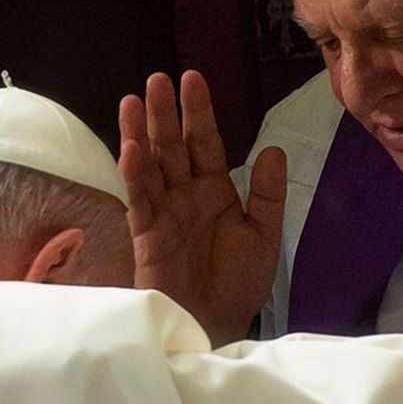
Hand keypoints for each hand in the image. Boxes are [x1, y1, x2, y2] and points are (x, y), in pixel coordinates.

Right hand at [119, 70, 286, 344]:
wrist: (218, 325)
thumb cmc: (238, 285)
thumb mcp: (263, 235)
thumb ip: (266, 194)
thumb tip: (272, 150)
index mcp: (214, 191)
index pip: (205, 143)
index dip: (199, 112)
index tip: (192, 78)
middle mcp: (186, 196)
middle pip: (172, 147)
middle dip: (165, 114)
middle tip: (157, 80)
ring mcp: (164, 213)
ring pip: (150, 166)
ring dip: (141, 134)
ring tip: (132, 101)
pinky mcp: (147, 236)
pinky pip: (140, 200)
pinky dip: (135, 175)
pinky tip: (131, 149)